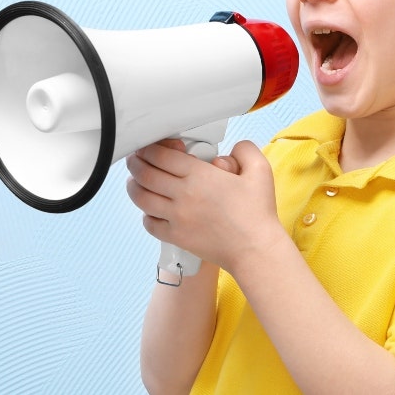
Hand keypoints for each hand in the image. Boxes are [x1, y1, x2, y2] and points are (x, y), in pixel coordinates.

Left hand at [126, 138, 280, 271]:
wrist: (255, 249)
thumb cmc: (257, 212)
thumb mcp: (260, 170)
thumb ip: (244, 150)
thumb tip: (231, 150)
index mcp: (200, 175)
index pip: (161, 155)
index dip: (150, 147)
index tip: (150, 146)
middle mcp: (183, 195)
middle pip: (145, 173)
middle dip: (136, 162)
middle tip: (136, 159)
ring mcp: (176, 217)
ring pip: (141, 197)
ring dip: (134, 186)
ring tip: (135, 181)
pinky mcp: (175, 236)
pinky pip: (149, 222)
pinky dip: (145, 213)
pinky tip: (151, 209)